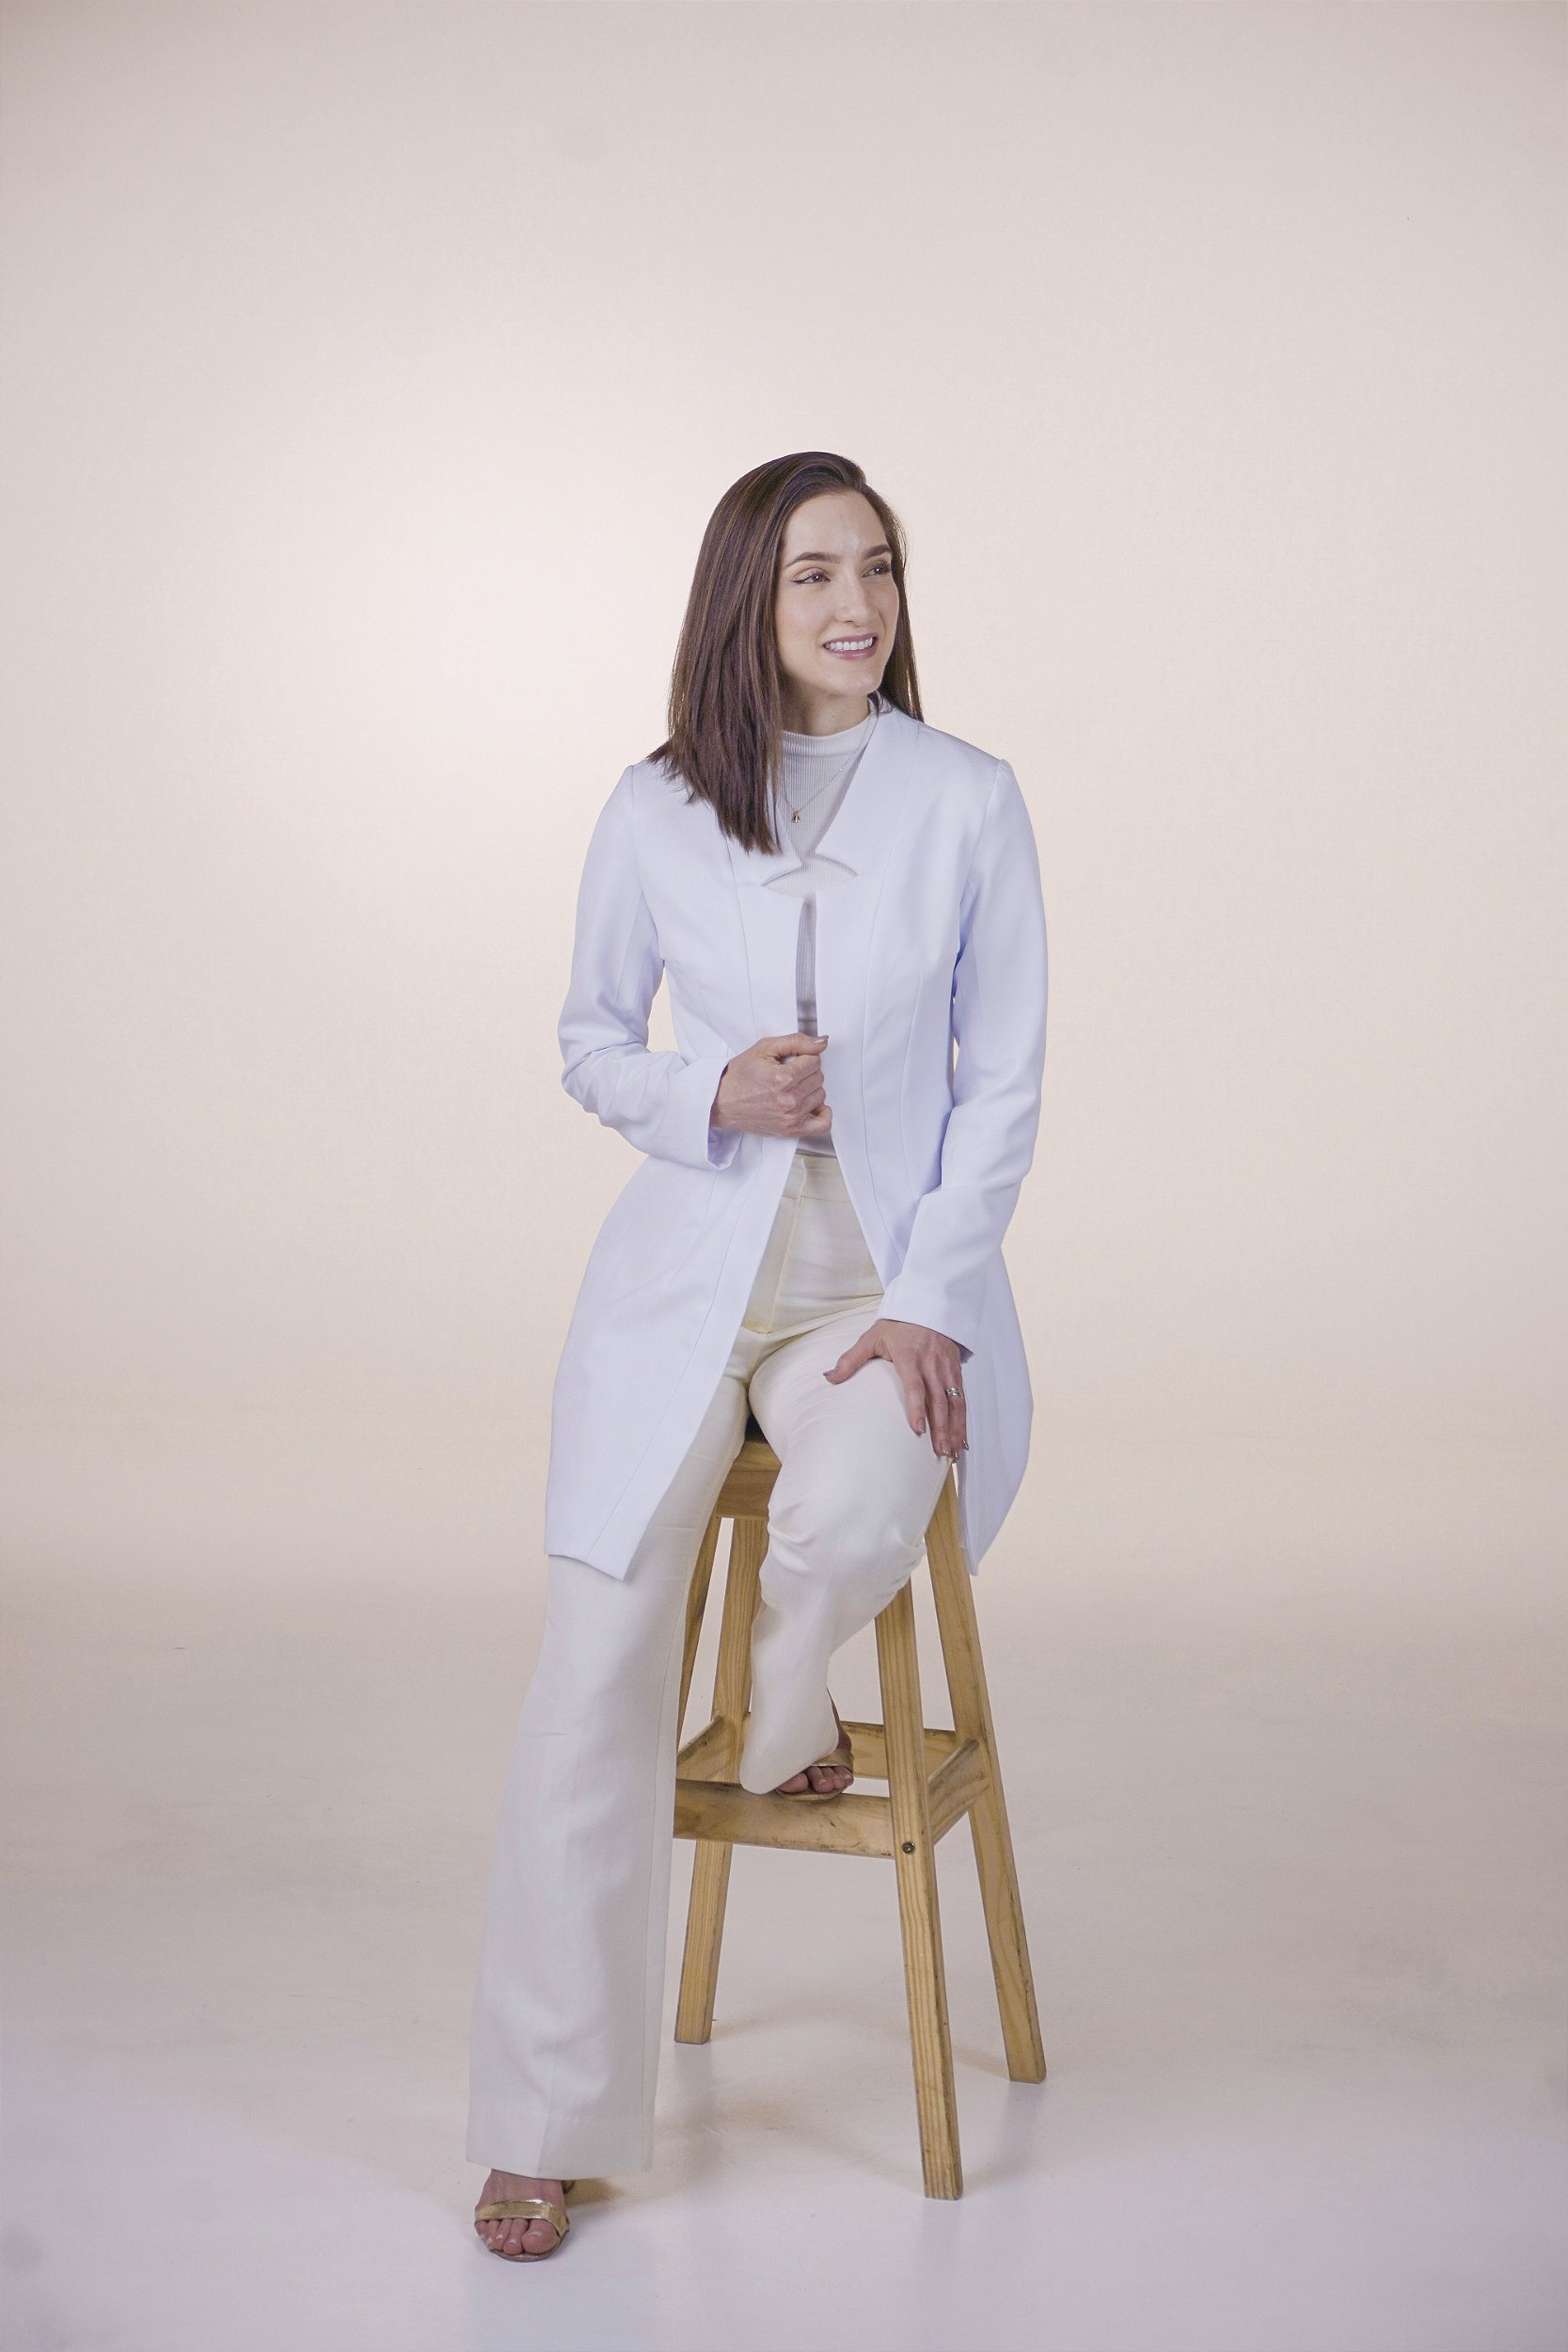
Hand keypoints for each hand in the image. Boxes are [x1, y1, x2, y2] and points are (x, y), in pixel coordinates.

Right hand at [710, 1033, 832, 1140]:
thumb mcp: (764, 1048)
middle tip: (789, 1073)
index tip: (791, 1061)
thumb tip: (822, 1042)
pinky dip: (823, 1114)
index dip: (803, 1057)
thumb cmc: (739, 1077)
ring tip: (792, 1087)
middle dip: (806, 1072)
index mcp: (783, 1078)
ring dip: (810, 1089)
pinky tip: (811, 1105)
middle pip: (819, 1077)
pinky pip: (822, 1124)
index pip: (814, 1061)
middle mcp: (789, 1100)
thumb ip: (796, 1041)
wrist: (721, 1101)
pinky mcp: (791, 1130)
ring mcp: (791, 1117)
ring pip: (821, 1095)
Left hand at [822, 1318, 968, 1459]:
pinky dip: (963, 1421)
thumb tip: (829, 1378)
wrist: (929, 1306)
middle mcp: (932, 1365)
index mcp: (910, 1357)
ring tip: (952, 1451)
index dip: (917, 1408)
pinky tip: (962, 1440)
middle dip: (941, 1428)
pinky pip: (962, 1399)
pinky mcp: (956, 1372)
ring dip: (955, 1428)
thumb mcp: (872, 1337)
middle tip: (940, 1451)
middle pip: (939, 1400)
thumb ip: (851, 1359)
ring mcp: (946, 1369)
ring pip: (955, 1403)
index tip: (917, 1429)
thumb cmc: (898, 1325)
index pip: (915, 1386)